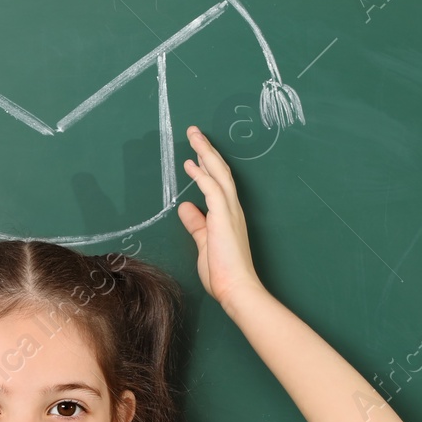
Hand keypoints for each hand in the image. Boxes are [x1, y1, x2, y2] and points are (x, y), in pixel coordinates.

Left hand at [176, 126, 263, 308]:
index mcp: (228, 215)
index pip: (218, 183)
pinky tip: (191, 164)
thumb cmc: (223, 272)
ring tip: (193, 136)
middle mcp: (232, 209)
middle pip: (220, 171)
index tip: (196, 153)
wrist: (236, 288)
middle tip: (195, 132)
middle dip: (207, 150)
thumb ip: (196, 224)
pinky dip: (202, 175)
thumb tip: (186, 207)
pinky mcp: (224, 218)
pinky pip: (213, 189)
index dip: (207, 165)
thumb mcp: (204, 243)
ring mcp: (230, 212)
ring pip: (218, 174)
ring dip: (205, 153)